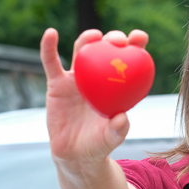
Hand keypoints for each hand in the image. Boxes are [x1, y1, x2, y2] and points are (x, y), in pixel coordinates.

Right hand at [40, 28, 148, 166]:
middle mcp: (99, 78)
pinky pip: (51, 62)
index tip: (140, 37)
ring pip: (82, 51)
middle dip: (114, 39)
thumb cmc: (99, 143)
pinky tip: (51, 33)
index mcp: (117, 85)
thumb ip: (118, 130)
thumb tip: (122, 118)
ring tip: (94, 36)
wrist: (75, 154)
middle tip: (118, 41)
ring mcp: (78, 79)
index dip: (136, 44)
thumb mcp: (111, 138)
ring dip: (88, 39)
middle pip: (107, 50)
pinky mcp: (57, 84)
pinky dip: (49, 47)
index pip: (130, 60)